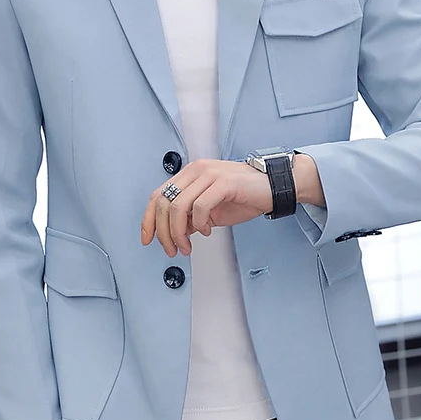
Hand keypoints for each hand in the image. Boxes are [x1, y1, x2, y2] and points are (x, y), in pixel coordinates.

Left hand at [141, 158, 273, 256]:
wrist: (273, 188)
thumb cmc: (245, 196)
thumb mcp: (211, 209)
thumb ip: (191, 217)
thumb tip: (176, 232)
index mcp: (190, 174)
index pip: (158, 195)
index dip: (148, 219)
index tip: (147, 239)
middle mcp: (196, 170)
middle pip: (164, 202)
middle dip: (163, 232)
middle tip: (171, 249)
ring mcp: (209, 174)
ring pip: (179, 206)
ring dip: (179, 233)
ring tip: (187, 246)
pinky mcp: (223, 182)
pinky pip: (200, 207)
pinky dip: (199, 224)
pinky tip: (207, 231)